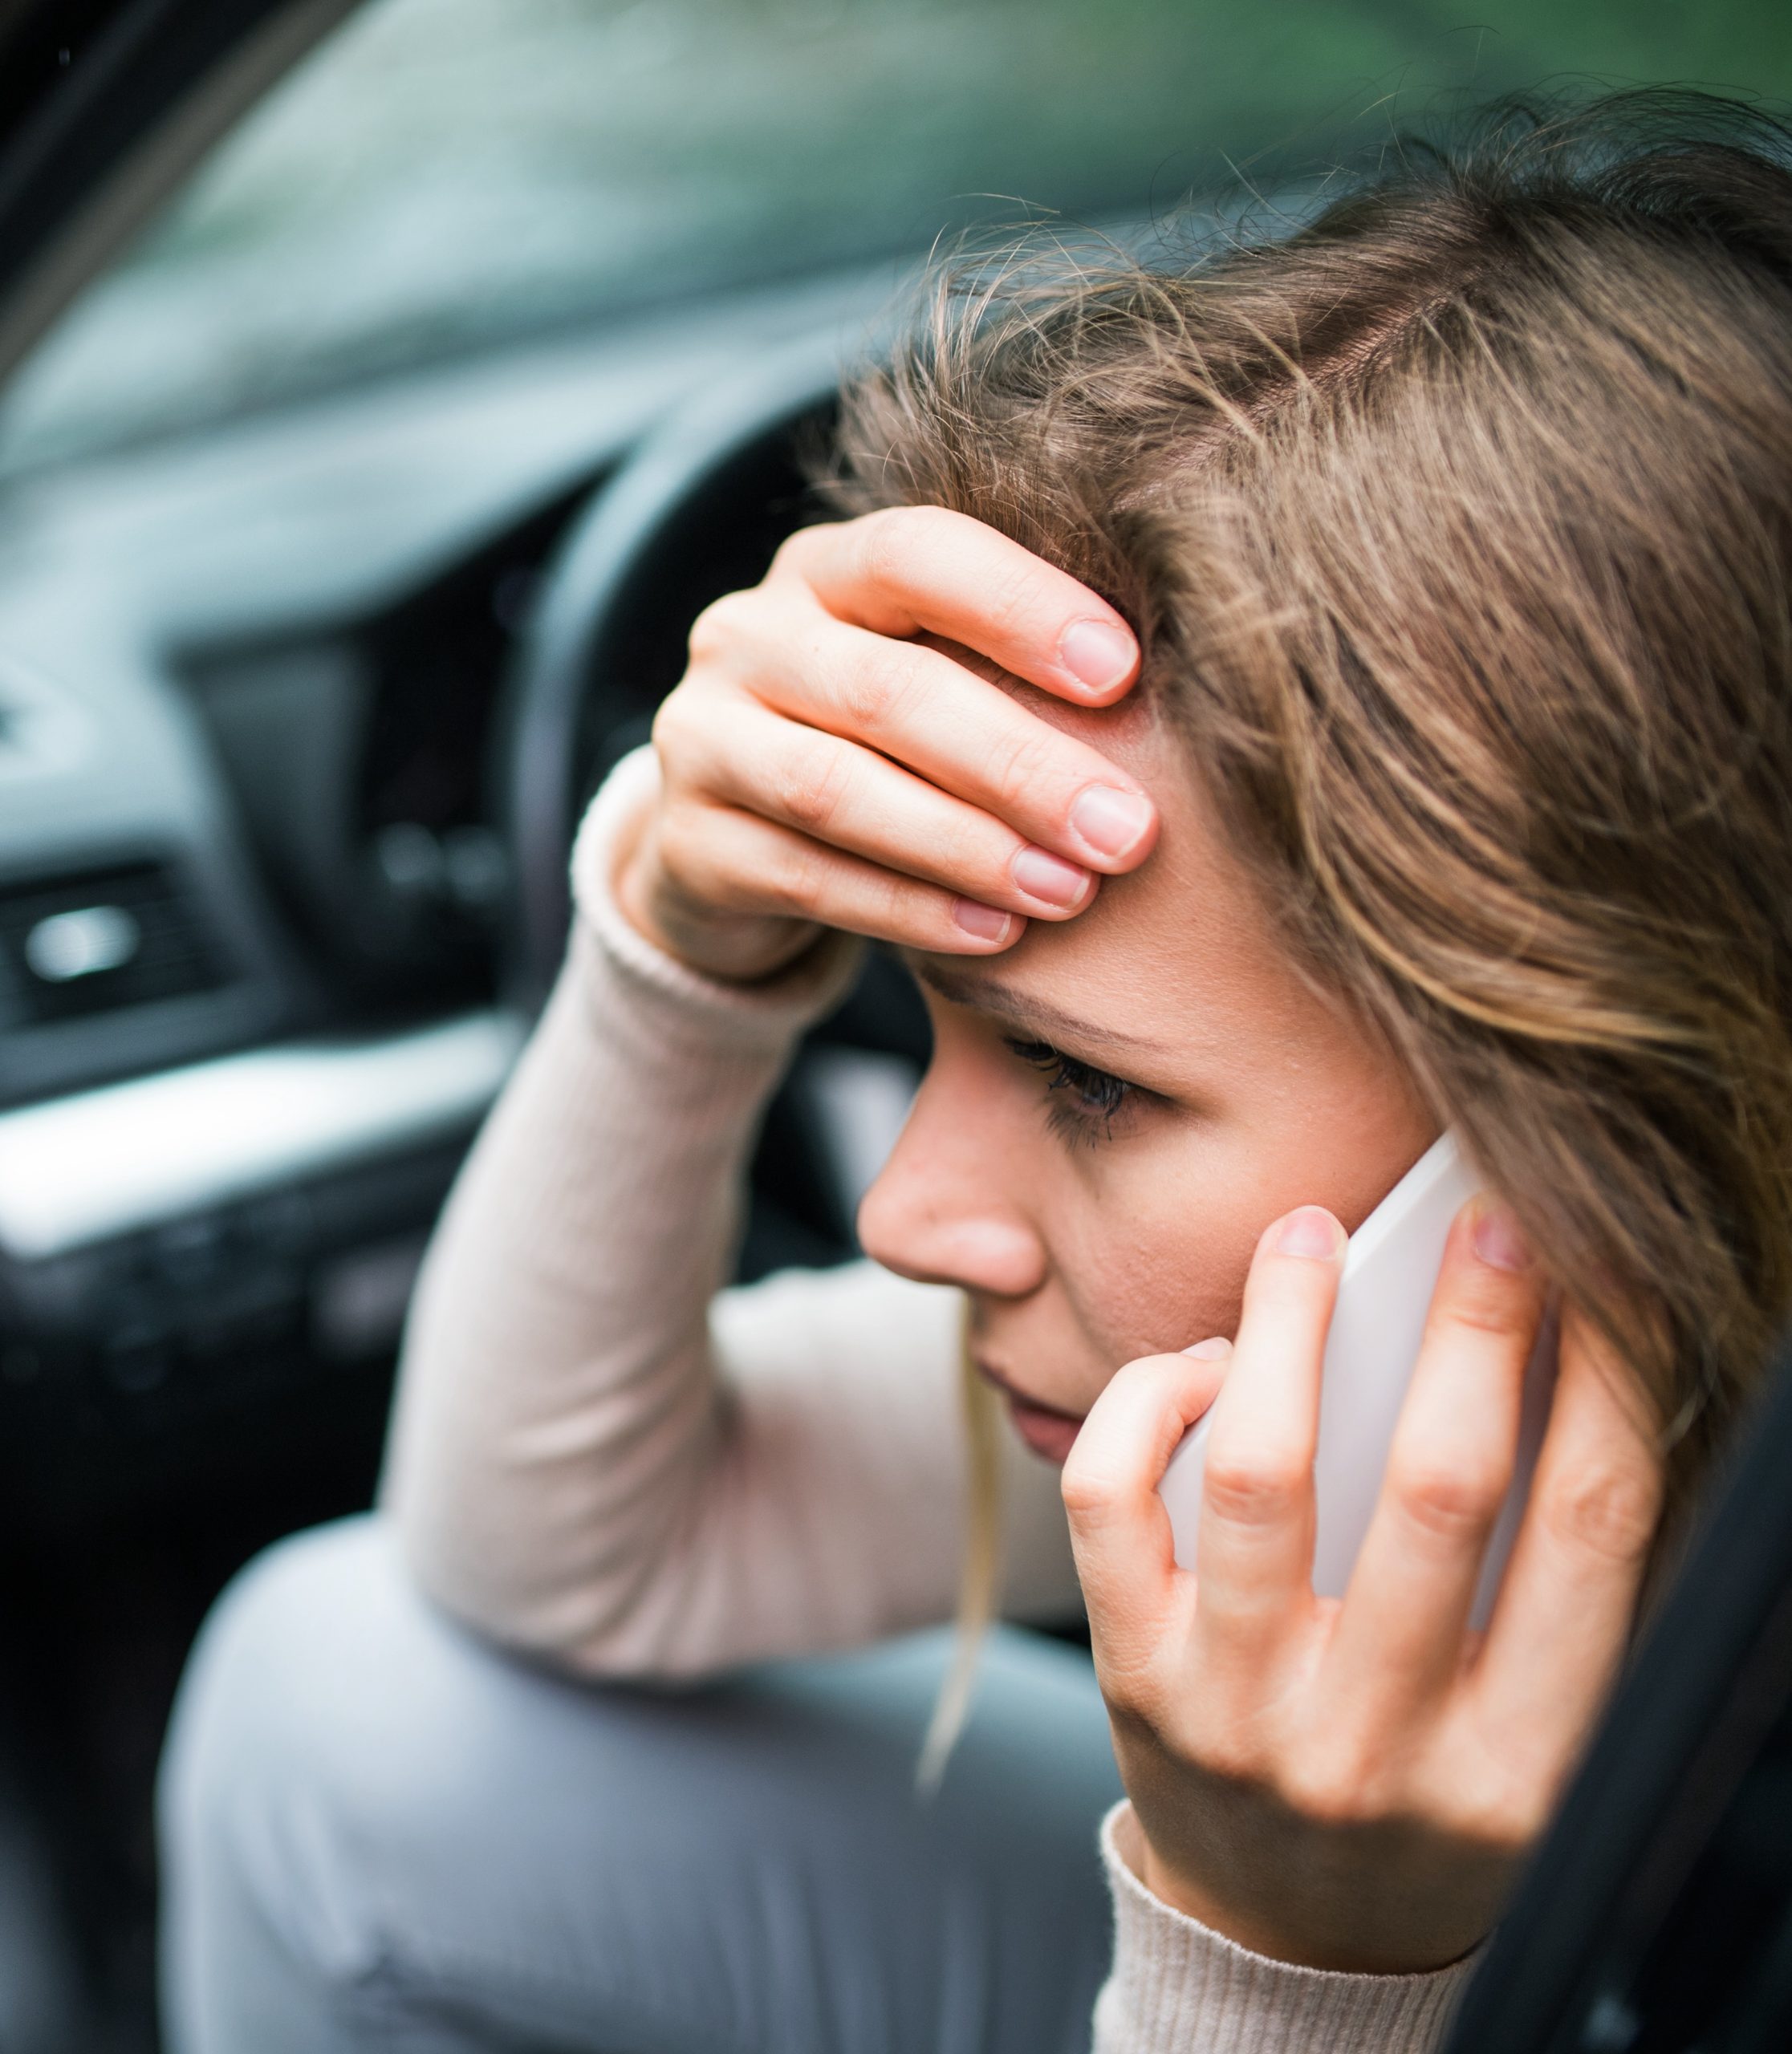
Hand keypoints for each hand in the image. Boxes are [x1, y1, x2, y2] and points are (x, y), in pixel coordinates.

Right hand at [614, 506, 1158, 980]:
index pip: (916, 553)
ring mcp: (701, 739)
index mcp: (825, 570)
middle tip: (1126, 830)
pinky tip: (993, 934)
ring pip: (836, 790)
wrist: (733, 842)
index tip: (1123, 672)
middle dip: (1020, 764)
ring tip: (1069, 892)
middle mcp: (748, 636)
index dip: (1019, 606)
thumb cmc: (881, 749)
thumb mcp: (929, 680)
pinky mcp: (688, 846)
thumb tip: (1165, 705)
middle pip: (886, 690)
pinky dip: (908, 910)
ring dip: (967, 845)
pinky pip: (806, 878)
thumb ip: (1007, 674)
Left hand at [1062, 1200, 1663, 1974]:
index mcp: (1520, 1757)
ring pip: (1261, 1473)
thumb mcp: (1521, 1725)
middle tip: (1483, 1218)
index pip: (1593, 1530)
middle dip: (1475, 1326)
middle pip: (1441, 1488)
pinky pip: (1112, 1500)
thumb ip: (1539, 1574)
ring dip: (1289, 1325)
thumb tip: (1531, 1357)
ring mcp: (1241, 1711)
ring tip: (1306, 1238)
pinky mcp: (1132, 1676)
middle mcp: (1378, 1743)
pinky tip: (1202, 1365)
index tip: (1606, 1273)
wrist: (1289, 1938)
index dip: (1613, 1378)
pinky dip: (1151, 1399)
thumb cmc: (1423, 1797)